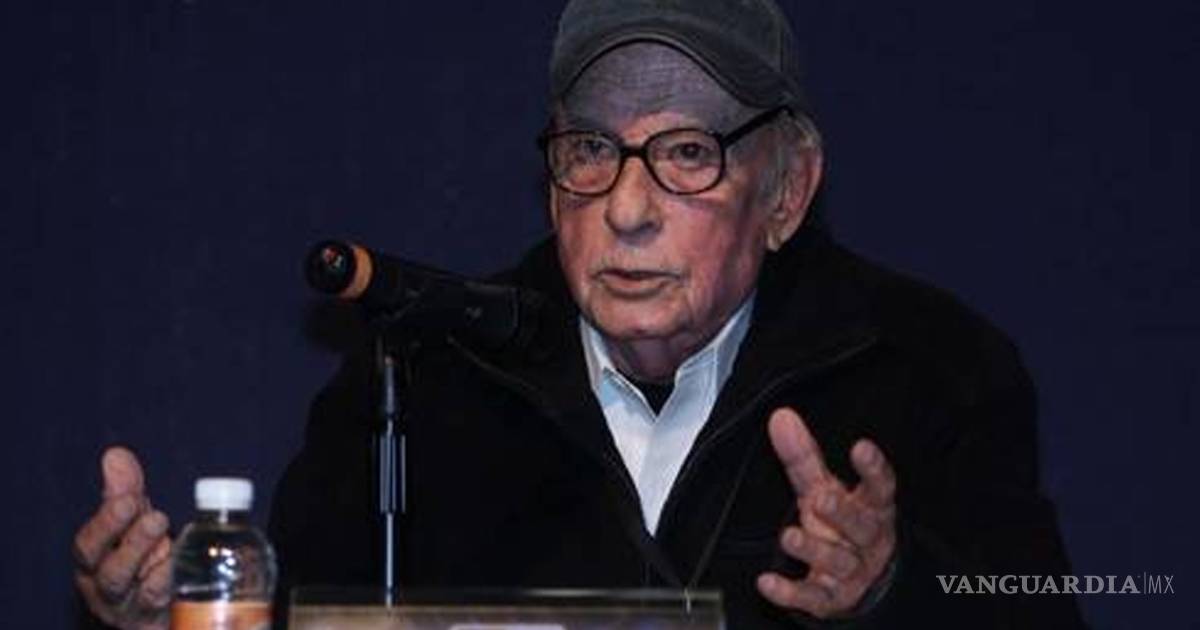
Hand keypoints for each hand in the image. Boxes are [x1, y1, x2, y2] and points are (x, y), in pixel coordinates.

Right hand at [73, 447, 171, 629]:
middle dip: (133, 544)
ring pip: (141, 594)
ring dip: (159, 568)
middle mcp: (108, 591)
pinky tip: (188, 571)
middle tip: (157, 517)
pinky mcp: (159, 622)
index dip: (107, 522)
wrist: (162, 606)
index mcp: (94, 563)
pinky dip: (178, 590)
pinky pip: (168, 610)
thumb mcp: (132, 523)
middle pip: (112, 573)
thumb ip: (125, 491)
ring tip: (175, 543)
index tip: (130, 498)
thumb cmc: (142, 558)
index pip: (90, 545)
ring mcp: (136, 610)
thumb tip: (116, 454)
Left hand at [756, 408, 896, 618]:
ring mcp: (852, 573)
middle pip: (861, 527)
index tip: (861, 448)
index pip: (880, 487)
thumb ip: (803, 456)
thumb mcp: (824, 488)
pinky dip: (789, 593)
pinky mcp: (831, 599)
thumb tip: (781, 417)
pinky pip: (812, 598)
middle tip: (822, 499)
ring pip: (839, 562)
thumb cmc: (843, 525)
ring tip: (790, 537)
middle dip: (843, 514)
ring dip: (815, 550)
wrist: (860, 581)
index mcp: (872, 508)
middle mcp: (866, 541)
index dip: (874, 469)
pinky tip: (767, 582)